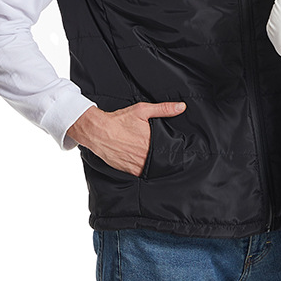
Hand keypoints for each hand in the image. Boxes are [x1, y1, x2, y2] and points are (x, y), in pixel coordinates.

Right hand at [66, 101, 186, 176]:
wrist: (98, 132)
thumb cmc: (119, 121)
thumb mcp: (142, 110)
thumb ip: (164, 109)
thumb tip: (181, 107)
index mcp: (151, 141)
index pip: (169, 149)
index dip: (174, 149)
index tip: (178, 149)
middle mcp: (145, 155)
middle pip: (162, 159)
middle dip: (165, 156)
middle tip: (167, 153)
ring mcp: (137, 164)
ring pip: (153, 168)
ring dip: (155, 164)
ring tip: (157, 158)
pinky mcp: (128, 170)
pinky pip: (141, 173)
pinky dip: (144, 170)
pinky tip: (146, 164)